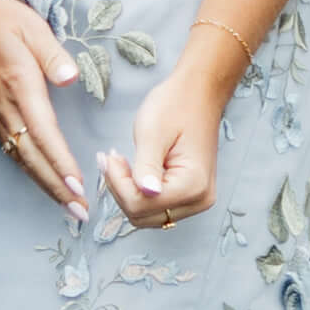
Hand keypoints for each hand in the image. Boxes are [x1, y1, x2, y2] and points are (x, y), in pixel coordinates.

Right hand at [0, 0, 91, 215]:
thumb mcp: (28, 24)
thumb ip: (52, 53)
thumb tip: (70, 79)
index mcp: (19, 85)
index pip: (43, 132)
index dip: (60, 162)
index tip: (77, 186)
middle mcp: (6, 107)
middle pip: (33, 156)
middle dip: (57, 187)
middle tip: (81, 214)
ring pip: (21, 158)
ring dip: (45, 184)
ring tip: (68, 206)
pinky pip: (11, 149)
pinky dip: (30, 170)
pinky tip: (43, 181)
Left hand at [99, 67, 226, 231]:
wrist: (199, 94)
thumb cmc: (177, 105)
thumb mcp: (153, 133)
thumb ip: (147, 167)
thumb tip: (145, 193)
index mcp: (193, 184)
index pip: (140, 204)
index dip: (118, 184)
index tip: (109, 157)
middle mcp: (199, 199)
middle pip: (142, 215)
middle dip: (121, 190)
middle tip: (112, 159)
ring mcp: (196, 200)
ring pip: (146, 215)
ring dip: (127, 192)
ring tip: (121, 163)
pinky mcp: (189, 196)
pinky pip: (155, 207)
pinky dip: (138, 193)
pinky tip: (132, 170)